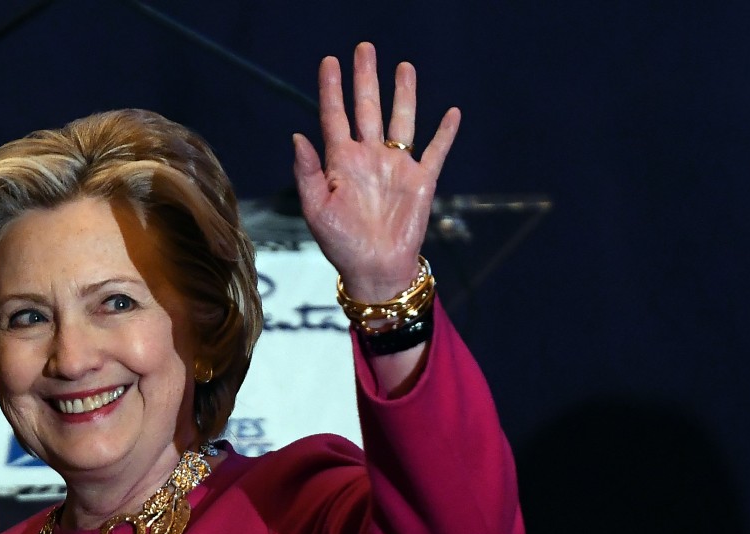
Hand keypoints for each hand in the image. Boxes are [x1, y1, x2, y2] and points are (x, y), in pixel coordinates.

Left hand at [293, 42, 460, 302]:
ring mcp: (396, 167)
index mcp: (341, 162)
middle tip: (365, 48)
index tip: (329, 62)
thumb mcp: (316, 209)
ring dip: (403, 94)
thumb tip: (298, 135)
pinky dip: (445, 133)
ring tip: (404, 67)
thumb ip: (307, 172)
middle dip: (366, 78)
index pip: (334, 116)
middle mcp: (369, 157)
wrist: (376, 269)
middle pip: (368, 108)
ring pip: (402, 121)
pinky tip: (451, 113)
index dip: (331, 89)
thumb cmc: (341, 244)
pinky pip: (436, 151)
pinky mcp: (421, 181)